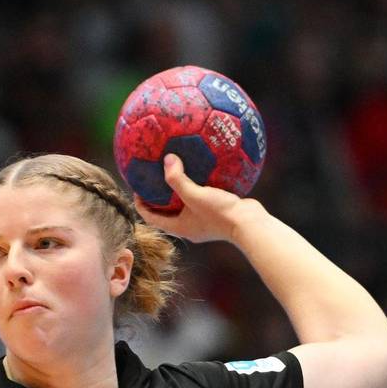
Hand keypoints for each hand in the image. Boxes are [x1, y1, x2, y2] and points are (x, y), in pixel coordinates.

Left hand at [134, 154, 264, 244]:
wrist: (250, 224)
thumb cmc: (219, 213)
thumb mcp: (194, 195)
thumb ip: (178, 179)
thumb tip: (167, 160)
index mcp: (179, 227)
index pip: (151, 217)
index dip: (140, 204)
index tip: (136, 188)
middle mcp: (189, 227)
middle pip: (165, 212)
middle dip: (158, 197)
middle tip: (153, 179)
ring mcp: (203, 221)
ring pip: (184, 205)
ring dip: (178, 191)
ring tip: (174, 173)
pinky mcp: (216, 213)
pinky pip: (201, 199)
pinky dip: (197, 187)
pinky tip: (200, 172)